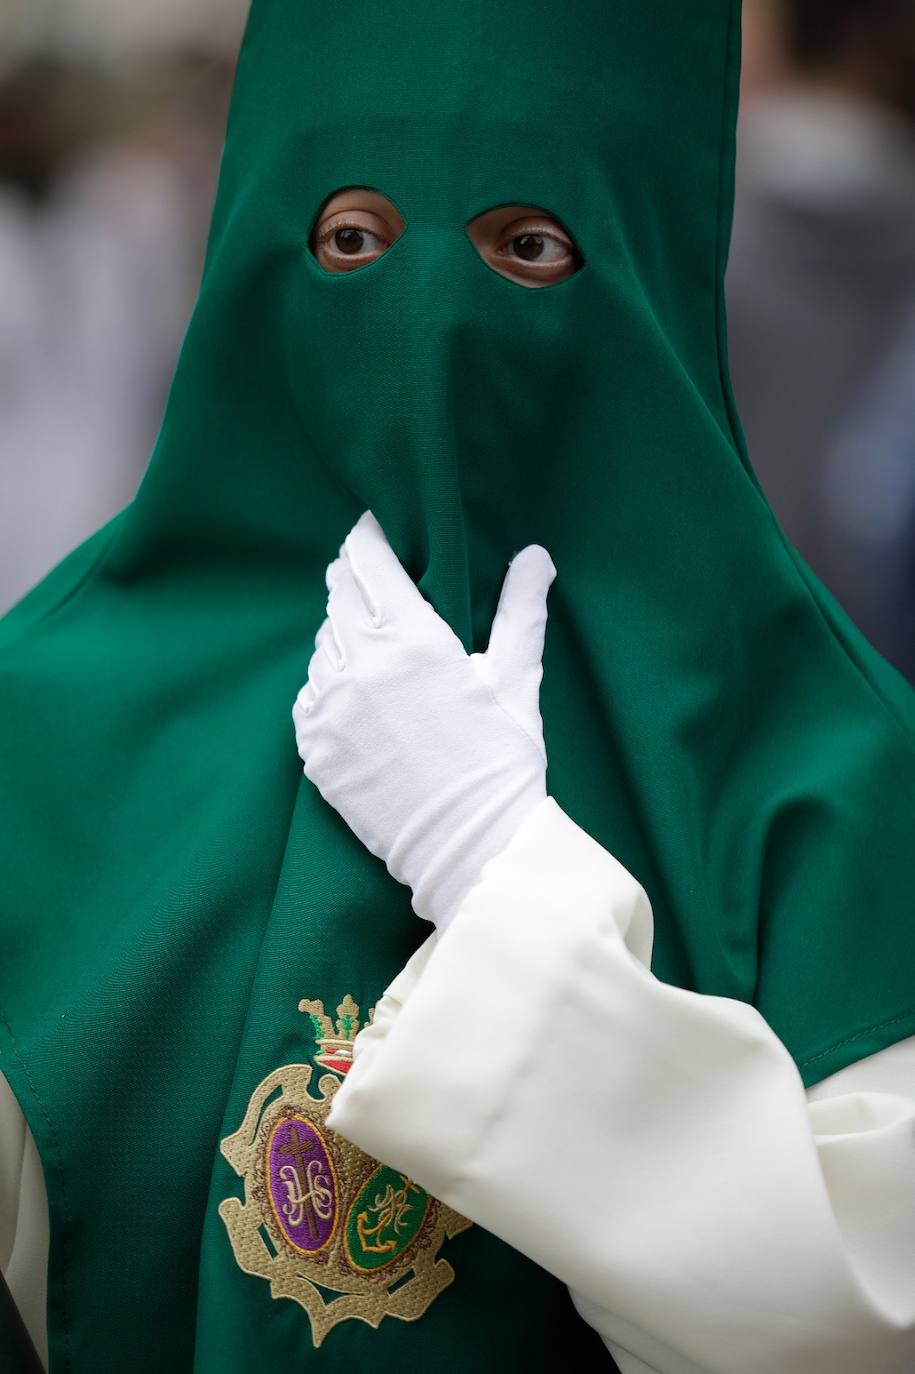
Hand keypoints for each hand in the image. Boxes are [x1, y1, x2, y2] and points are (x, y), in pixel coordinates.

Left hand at [292, 511, 555, 929]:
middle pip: (337, 594)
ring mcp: (327, 706)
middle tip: (378, 582)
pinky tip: (362, 699)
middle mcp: (356, 663)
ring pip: (323, 644)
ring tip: (379, 652)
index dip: (369, 538)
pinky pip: (310, 694)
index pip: (367, 561)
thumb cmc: (501, 759)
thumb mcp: (516, 678)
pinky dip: (331, 685)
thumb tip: (535, 555)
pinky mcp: (312, 746)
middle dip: (356, 580)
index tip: (375, 531)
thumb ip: (520, 609)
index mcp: (408, 637)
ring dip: (345, 635)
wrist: (470, 847)